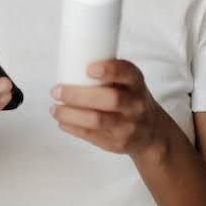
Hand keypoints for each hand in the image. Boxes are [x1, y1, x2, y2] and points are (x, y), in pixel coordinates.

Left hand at [49, 59, 167, 160]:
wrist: (150, 131)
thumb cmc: (130, 99)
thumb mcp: (128, 83)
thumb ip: (107, 74)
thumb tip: (68, 62)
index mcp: (136, 83)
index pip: (128, 73)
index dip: (110, 70)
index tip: (89, 68)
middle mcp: (136, 104)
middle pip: (110, 99)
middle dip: (78, 95)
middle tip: (56, 90)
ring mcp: (128, 126)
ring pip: (97, 120)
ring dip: (70, 114)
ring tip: (55, 109)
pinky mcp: (117, 142)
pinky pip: (91, 135)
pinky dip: (72, 127)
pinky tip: (62, 121)